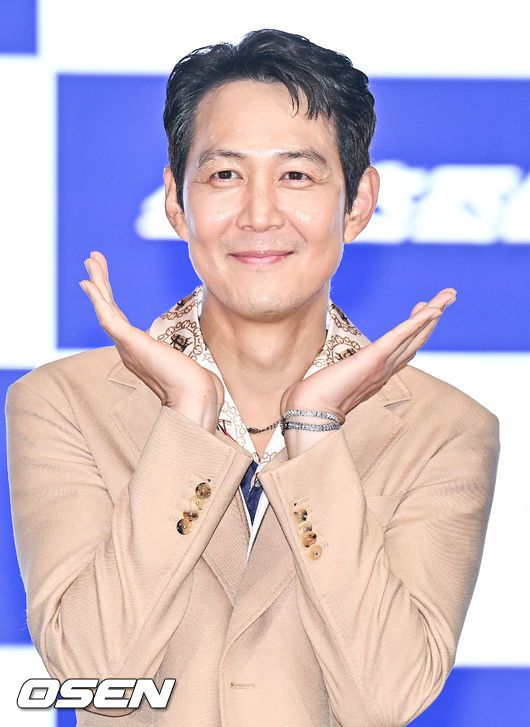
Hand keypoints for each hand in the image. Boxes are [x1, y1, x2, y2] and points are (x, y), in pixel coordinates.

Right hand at [79, 250, 224, 430]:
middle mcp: (127, 348)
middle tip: (92, 259)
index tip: (103, 280)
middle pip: (108, 309)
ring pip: (105, 309)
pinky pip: (108, 319)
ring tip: (90, 260)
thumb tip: (185, 356)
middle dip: (100, 283)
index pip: (119, 318)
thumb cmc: (193, 383)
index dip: (109, 298)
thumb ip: (175, 355)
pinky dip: (98, 300)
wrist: (195, 396)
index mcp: (136, 350)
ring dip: (97, 284)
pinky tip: (89, 284)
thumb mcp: (181, 360)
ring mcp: (127, 346)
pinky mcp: (131, 344)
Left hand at [280, 288, 456, 422]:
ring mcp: (382, 365)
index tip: (423, 309)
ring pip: (415, 335)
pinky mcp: (373, 359)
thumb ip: (337, 374)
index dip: (417, 329)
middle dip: (433, 317)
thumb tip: (328, 370)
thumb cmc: (313, 400)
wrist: (309, 412)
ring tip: (449, 294)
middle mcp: (385, 370)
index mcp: (377, 375)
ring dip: (434, 313)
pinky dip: (418, 323)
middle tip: (448, 296)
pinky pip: (400, 337)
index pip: (403, 348)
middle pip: (417, 339)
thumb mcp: (331, 381)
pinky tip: (432, 309)